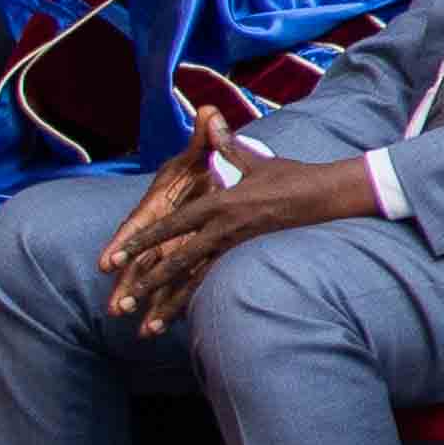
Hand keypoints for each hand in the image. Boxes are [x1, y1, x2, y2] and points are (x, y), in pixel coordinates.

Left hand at [94, 153, 370, 331]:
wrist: (326, 197)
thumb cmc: (291, 176)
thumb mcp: (256, 159)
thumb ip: (226, 144)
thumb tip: (208, 116)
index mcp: (221, 205)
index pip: (173, 225)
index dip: (144, 241)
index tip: (117, 257)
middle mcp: (224, 230)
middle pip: (178, 262)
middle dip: (147, 283)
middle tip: (122, 303)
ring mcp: (237, 248)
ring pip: (196, 281)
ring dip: (169, 304)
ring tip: (147, 328)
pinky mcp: (249, 256)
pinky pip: (218, 282)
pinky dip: (197, 301)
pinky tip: (181, 318)